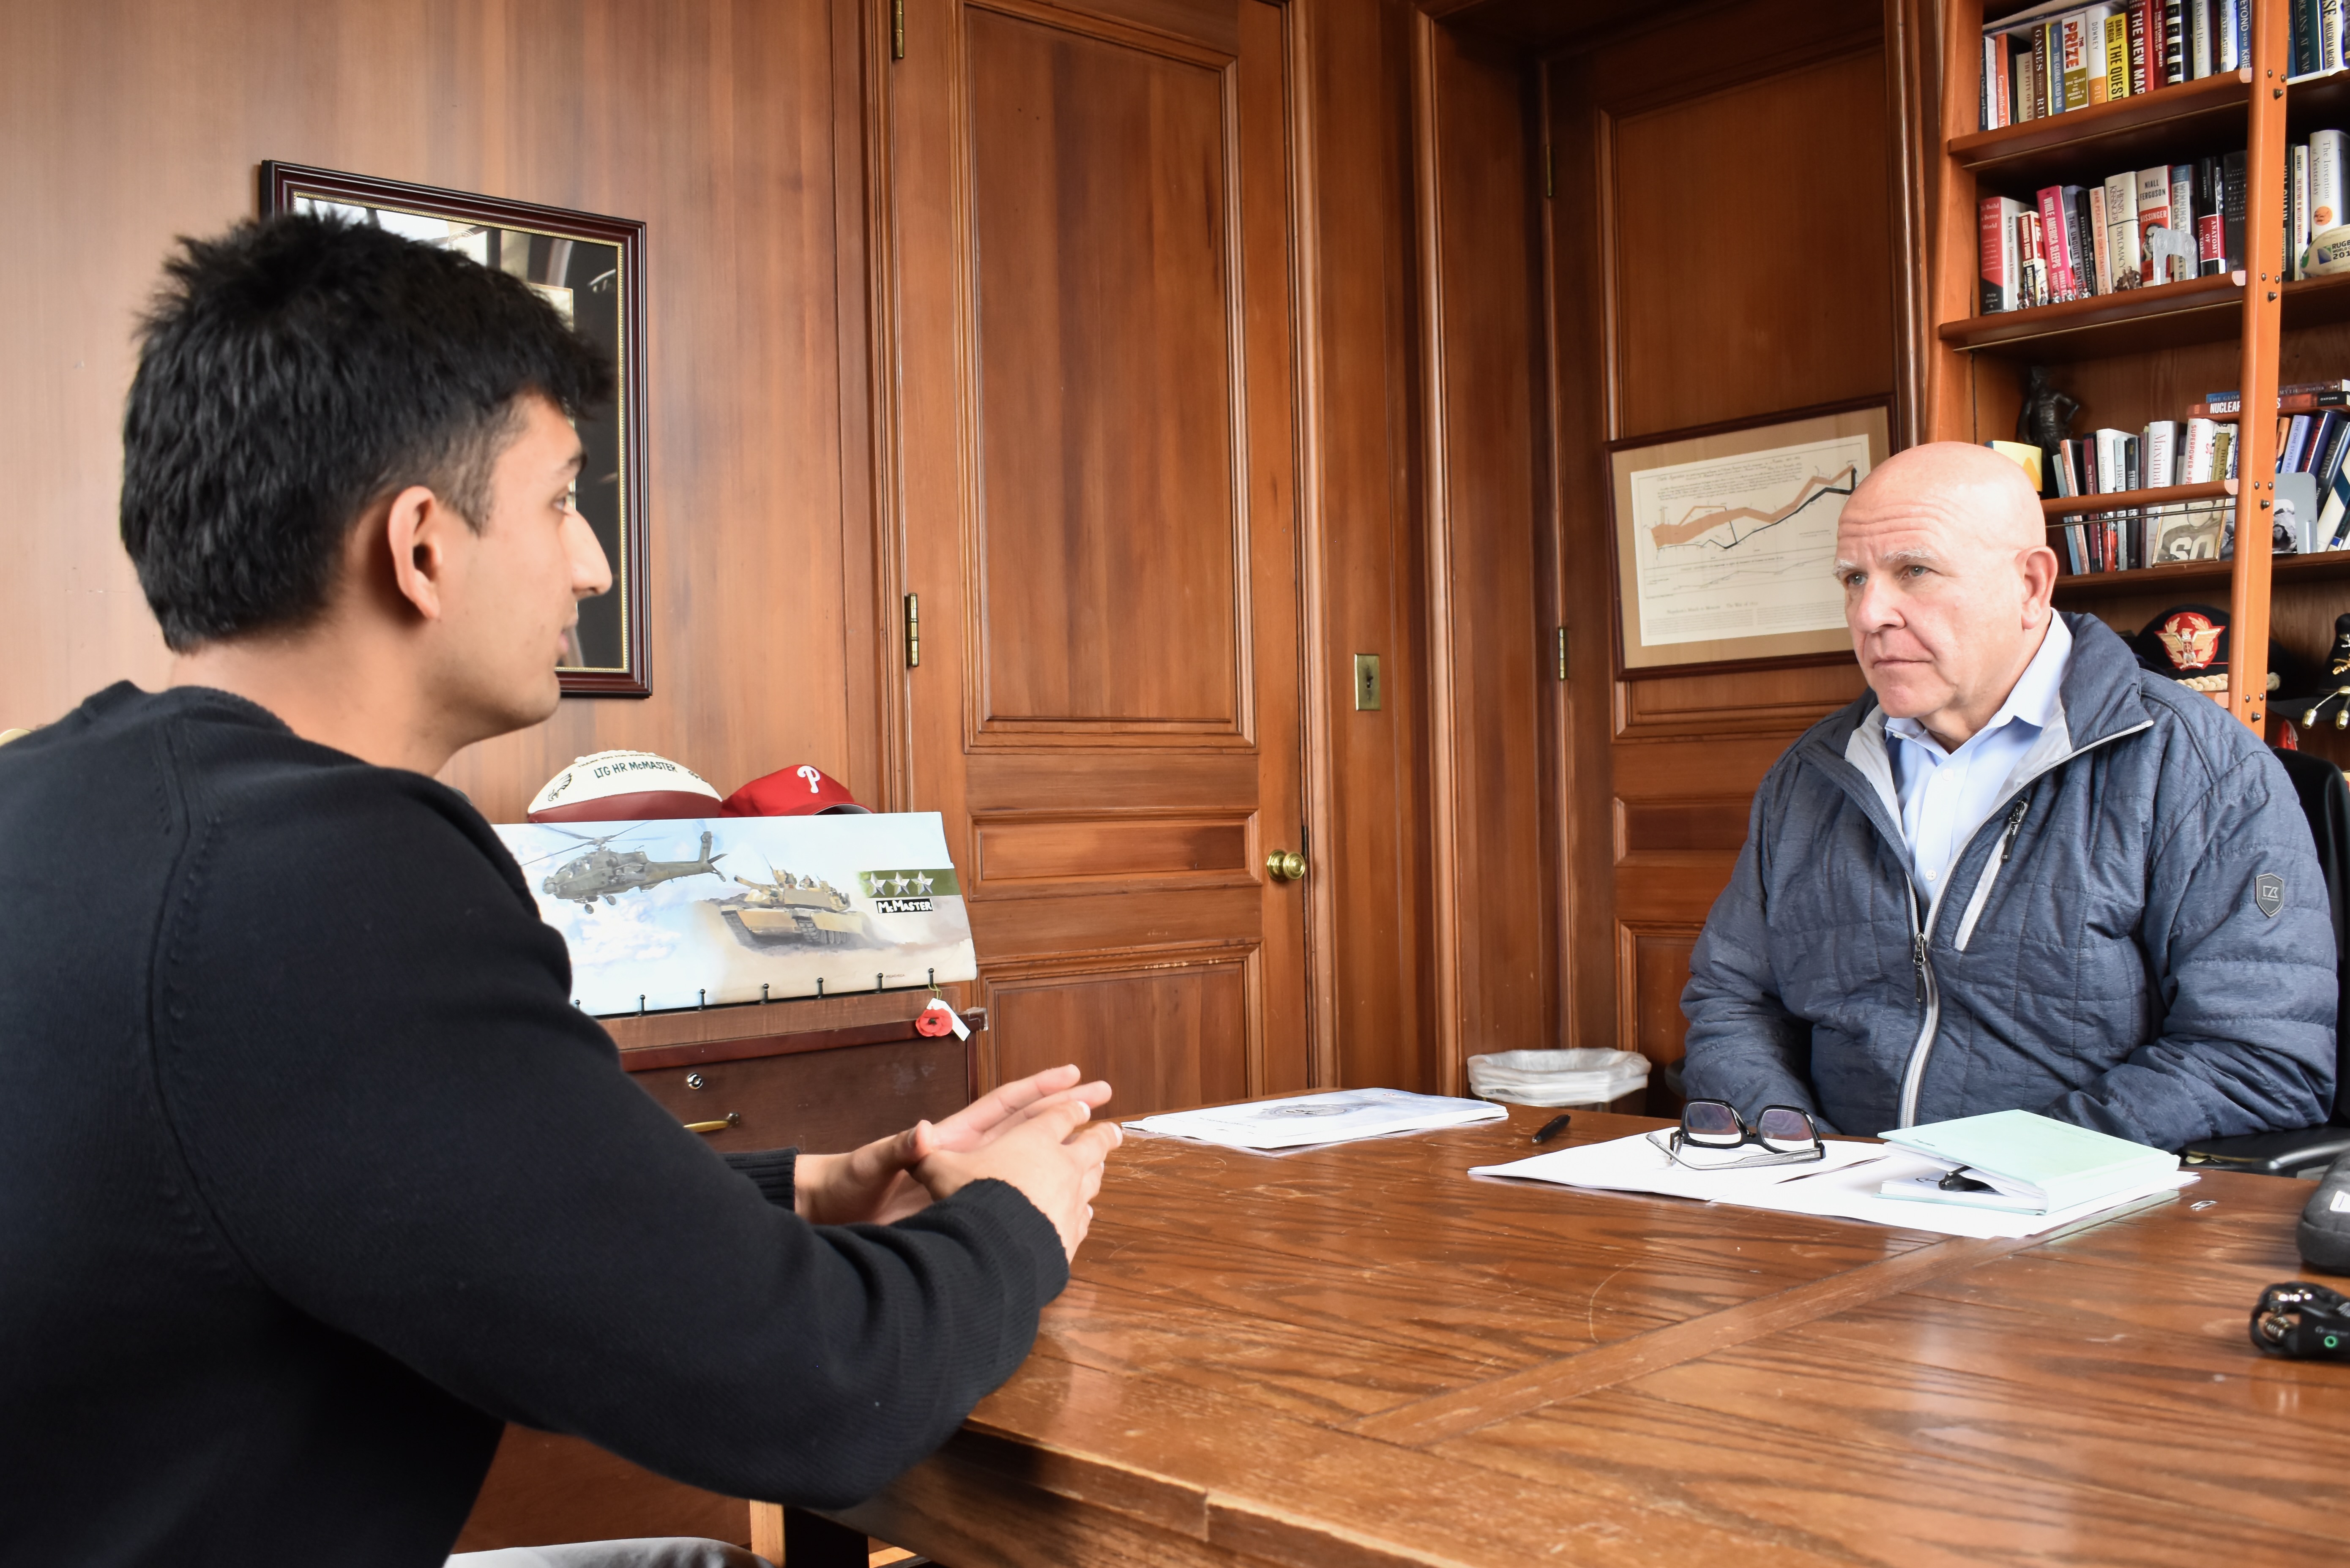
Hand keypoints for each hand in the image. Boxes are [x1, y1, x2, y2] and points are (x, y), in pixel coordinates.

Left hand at [792, 1064, 1113, 1227]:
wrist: (832, 1216)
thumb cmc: (847, 1185)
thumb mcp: (871, 1163)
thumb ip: (896, 1148)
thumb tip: (919, 1132)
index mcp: (951, 1137)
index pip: (1005, 1105)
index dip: (1039, 1088)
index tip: (1074, 1076)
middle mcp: (967, 1156)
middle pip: (1028, 1127)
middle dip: (1066, 1111)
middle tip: (1106, 1098)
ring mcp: (970, 1183)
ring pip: (1028, 1163)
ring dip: (1063, 1152)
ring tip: (1102, 1149)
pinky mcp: (967, 1211)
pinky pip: (1015, 1199)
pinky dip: (1045, 1195)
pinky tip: (1072, 1201)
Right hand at [913, 1093, 1120, 1261]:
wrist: (995, 1248)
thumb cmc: (970, 1200)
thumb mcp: (939, 1171)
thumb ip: (927, 1154)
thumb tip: (916, 1135)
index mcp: (1034, 1139)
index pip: (1058, 1116)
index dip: (1070, 1107)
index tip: (1082, 1104)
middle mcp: (1062, 1165)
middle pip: (1092, 1144)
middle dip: (1103, 1134)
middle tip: (1114, 1130)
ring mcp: (1072, 1200)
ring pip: (1093, 1179)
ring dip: (1097, 1171)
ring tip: (1100, 1166)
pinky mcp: (1072, 1232)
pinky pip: (1083, 1217)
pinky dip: (1084, 1211)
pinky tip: (1085, 1213)